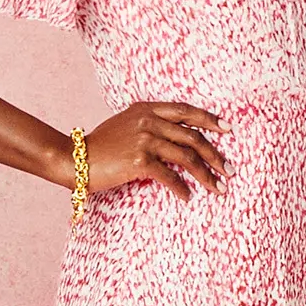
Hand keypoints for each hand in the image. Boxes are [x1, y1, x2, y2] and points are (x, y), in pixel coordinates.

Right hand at [80, 97, 224, 198]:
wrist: (75, 159)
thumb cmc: (99, 146)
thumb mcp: (125, 125)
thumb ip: (148, 124)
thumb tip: (175, 139)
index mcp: (145, 109)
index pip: (185, 111)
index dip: (209, 120)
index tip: (227, 129)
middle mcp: (148, 121)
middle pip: (193, 137)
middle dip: (215, 154)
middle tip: (230, 169)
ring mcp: (144, 140)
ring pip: (187, 157)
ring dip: (207, 174)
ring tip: (219, 188)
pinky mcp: (139, 160)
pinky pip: (170, 176)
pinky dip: (182, 188)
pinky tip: (188, 197)